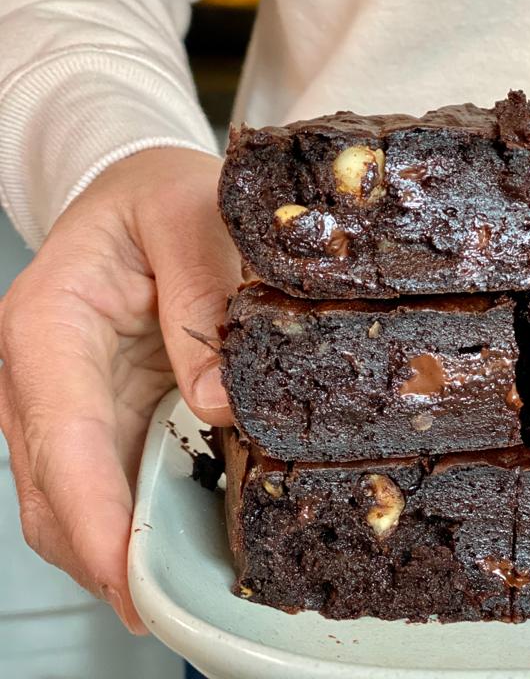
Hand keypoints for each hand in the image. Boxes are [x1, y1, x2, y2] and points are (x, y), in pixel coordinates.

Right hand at [0, 148, 236, 632]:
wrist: (139, 189)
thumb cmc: (160, 193)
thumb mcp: (192, 216)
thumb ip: (204, 295)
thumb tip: (220, 400)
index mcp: (48, 322)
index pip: (58, 433)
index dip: (91, 512)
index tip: (128, 571)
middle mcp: (38, 374)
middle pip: (51, 489)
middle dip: (103, 558)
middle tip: (168, 611)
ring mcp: (62, 402)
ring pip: (69, 501)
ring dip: (116, 553)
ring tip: (180, 597)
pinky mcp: (98, 415)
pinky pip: (104, 482)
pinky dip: (135, 521)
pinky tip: (182, 544)